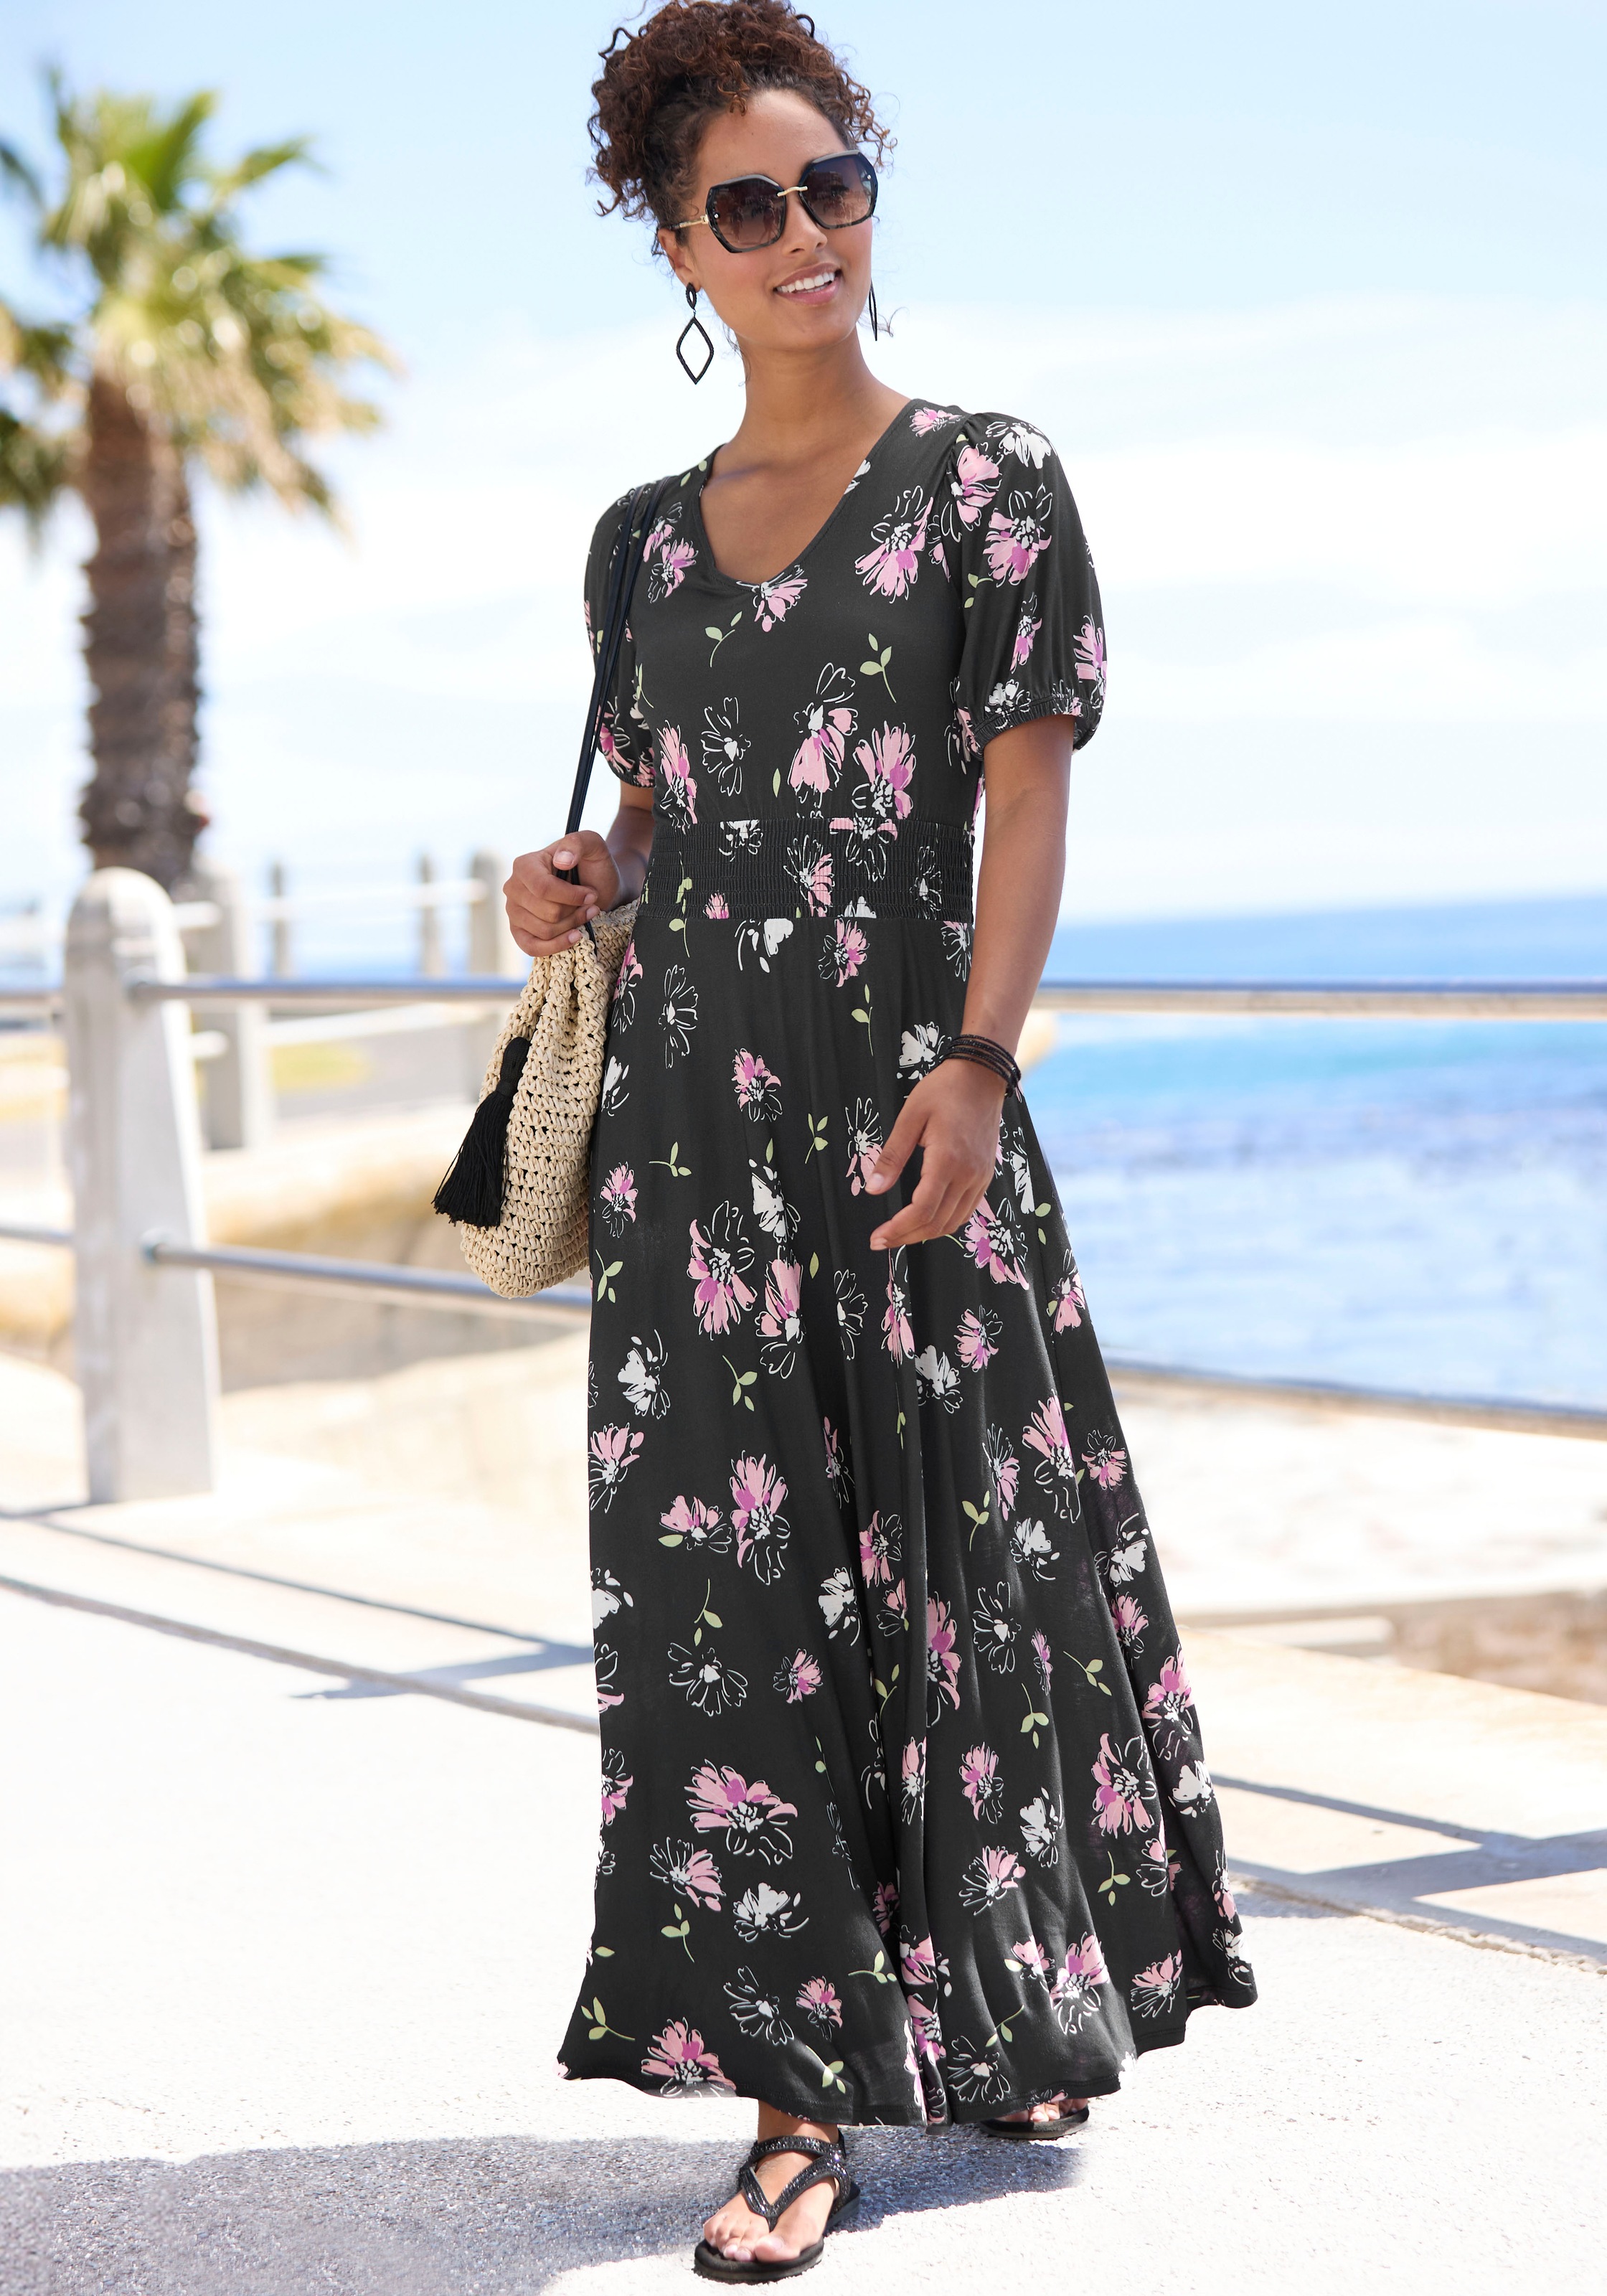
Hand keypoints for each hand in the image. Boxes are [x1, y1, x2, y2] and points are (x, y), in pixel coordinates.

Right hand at [505, 830, 621, 957]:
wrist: (597, 889)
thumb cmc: (593, 867)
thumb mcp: (593, 846)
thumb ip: (578, 843)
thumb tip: (561, 860)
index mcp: (525, 864)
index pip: (543, 888)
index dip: (571, 897)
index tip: (592, 895)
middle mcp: (513, 887)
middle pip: (547, 913)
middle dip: (575, 912)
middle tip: (590, 905)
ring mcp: (513, 911)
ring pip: (544, 931)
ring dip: (572, 926)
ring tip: (584, 915)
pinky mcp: (518, 932)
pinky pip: (531, 947)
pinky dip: (557, 946)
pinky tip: (574, 937)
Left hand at [865, 1060, 1006, 1250]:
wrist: (982, 1075)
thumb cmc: (944, 1089)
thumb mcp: (910, 1117)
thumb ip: (892, 1156)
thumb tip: (873, 1190)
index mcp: (947, 1161)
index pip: (922, 1211)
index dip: (898, 1230)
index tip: (878, 1237)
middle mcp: (968, 1175)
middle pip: (937, 1223)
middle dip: (907, 1237)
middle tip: (881, 1241)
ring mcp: (980, 1177)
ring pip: (954, 1221)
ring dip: (926, 1234)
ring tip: (900, 1235)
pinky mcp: (985, 1174)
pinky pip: (966, 1210)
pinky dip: (944, 1222)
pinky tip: (926, 1220)